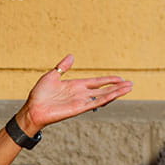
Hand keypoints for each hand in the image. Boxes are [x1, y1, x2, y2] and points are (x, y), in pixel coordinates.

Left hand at [16, 54, 132, 132]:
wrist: (33, 108)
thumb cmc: (40, 94)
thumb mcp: (52, 75)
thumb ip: (63, 67)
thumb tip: (71, 56)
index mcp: (76, 86)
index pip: (97, 82)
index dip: (109, 80)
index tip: (120, 78)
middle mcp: (81, 94)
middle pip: (104, 90)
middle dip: (117, 87)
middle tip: (130, 84)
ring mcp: (81, 101)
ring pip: (103, 96)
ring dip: (116, 92)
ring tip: (129, 88)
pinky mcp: (79, 108)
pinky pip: (95, 102)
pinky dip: (107, 98)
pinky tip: (116, 94)